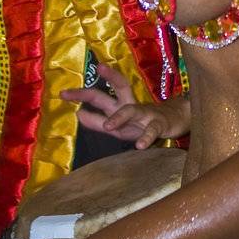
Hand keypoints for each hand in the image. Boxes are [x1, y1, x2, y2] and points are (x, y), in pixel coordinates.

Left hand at [64, 64, 190, 147]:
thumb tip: (78, 114)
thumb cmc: (142, 122)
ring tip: (107, 126)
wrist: (176, 119)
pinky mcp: (159, 124)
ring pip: (131, 110)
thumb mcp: (118, 124)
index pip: (99, 94)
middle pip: (109, 93)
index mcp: (119, 104)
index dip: (82, 93)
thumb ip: (98, 120)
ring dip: (119, 117)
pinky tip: (140, 145)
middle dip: (90, 93)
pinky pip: (152, 130)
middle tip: (69, 95)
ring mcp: (144, 114)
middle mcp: (129, 105)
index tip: (63, 94)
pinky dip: (146, 137)